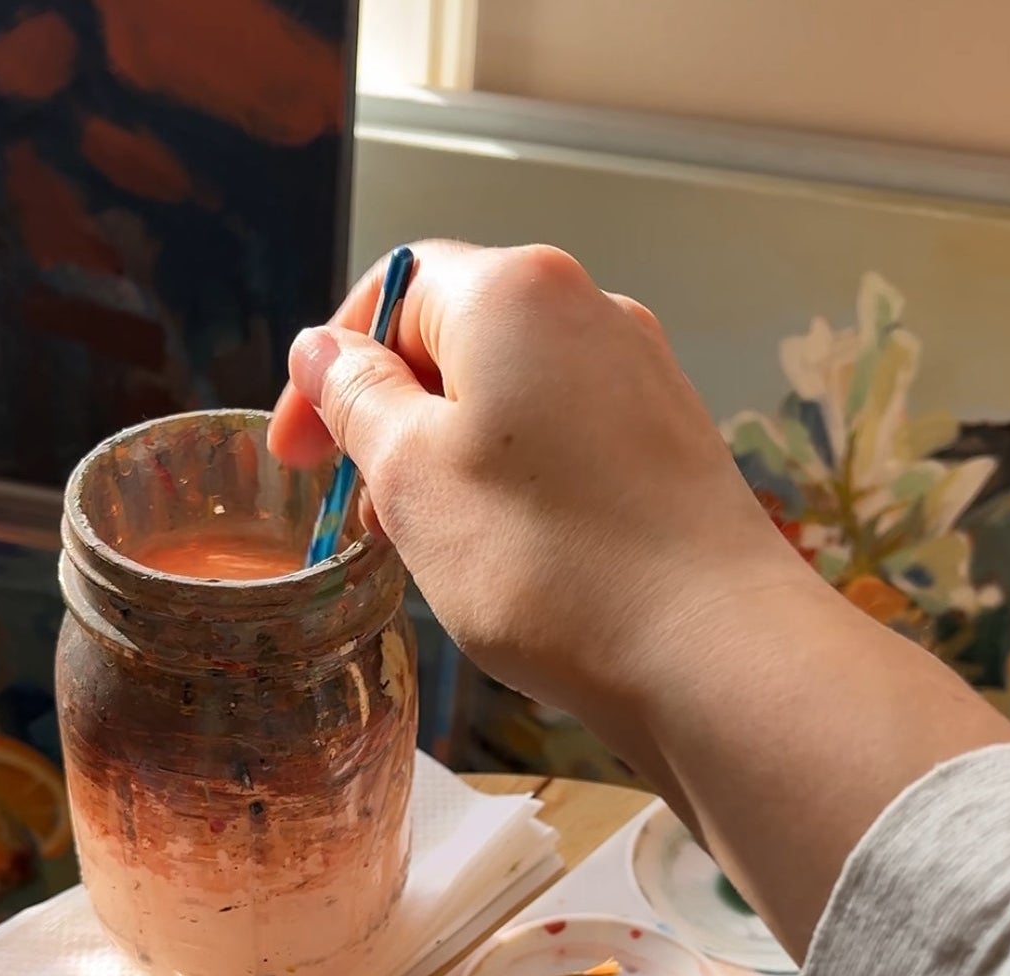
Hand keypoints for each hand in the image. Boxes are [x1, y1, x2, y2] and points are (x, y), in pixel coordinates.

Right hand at [270, 240, 796, 754]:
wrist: (711, 651)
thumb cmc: (546, 560)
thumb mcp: (413, 476)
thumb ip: (356, 399)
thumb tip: (322, 351)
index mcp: (515, 292)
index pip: (393, 290)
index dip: (330, 368)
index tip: (298, 458)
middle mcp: (591, 311)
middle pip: (457, 342)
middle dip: (394, 419)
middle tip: (368, 516)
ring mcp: (643, 378)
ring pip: (513, 399)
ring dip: (454, 461)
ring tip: (436, 549)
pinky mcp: (674, 445)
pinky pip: (568, 441)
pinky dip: (519, 484)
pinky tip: (513, 558)